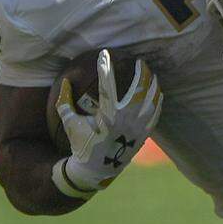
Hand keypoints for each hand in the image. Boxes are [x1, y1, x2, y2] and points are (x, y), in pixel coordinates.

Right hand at [53, 50, 162, 195]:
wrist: (97, 170)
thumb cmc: (81, 144)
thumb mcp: (70, 123)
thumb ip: (64, 102)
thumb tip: (65, 81)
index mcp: (107, 116)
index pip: (107, 85)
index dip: (106, 67)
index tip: (105, 53)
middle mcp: (125, 120)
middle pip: (139, 90)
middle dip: (141, 72)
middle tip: (140, 61)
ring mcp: (137, 127)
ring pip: (151, 100)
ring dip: (152, 84)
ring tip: (150, 73)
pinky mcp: (144, 134)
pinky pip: (156, 113)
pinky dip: (158, 100)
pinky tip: (157, 91)